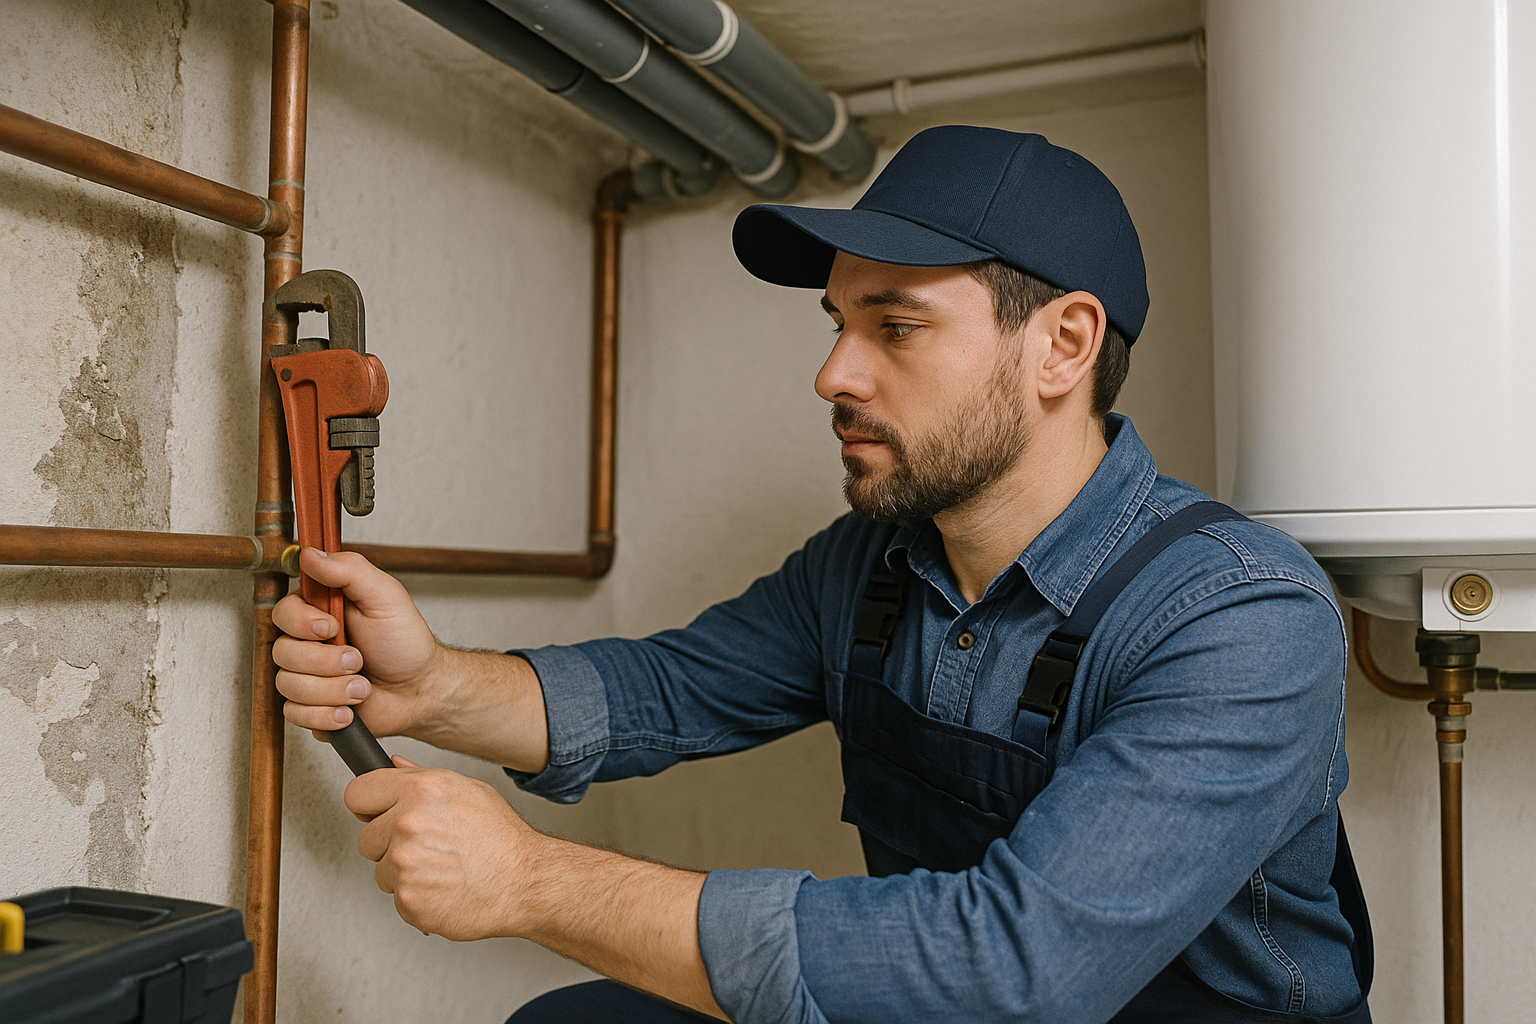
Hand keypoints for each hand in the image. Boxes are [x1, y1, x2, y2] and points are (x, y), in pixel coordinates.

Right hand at [272, 549, 443, 739]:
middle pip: (282, 651)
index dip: (302, 623)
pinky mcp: (310, 707)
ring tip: (362, 686)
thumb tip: (311, 553)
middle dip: (325, 661)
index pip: (283, 612)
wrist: (421, 690)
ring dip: (332, 689)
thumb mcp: (385, 596)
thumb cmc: (406, 643)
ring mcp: (307, 676)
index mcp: (320, 612)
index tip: (332, 627)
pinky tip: (350, 710)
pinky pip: (294, 714)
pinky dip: (325, 714)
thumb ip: (349, 570)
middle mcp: (308, 643)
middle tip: (358, 660)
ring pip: (288, 685)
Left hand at [347, 756, 540, 940]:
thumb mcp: (469, 791)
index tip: (376, 814)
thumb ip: (422, 778)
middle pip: (365, 838)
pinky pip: (396, 897)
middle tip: (426, 847)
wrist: (524, 881)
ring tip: (440, 868)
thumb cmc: (502, 838)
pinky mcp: (407, 899)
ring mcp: (405, 864)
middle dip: (388, 844)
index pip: (357, 793)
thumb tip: (393, 766)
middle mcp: (408, 824)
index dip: (368, 806)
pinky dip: (416, 897)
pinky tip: (442, 887)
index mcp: (420, 790)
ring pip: (380, 870)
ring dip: (402, 873)